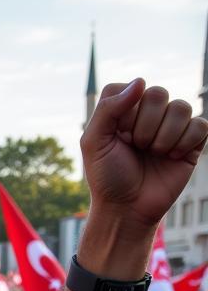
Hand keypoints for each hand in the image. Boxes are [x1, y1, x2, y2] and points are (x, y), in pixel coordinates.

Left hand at [82, 80, 207, 230]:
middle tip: (136, 147)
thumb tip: (141, 82)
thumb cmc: (107, 177)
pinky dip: (184, 143)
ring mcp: (171, 126)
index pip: (132, 87)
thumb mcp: (94, 142)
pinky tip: (172, 157)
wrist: (127, 208)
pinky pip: (199, 125)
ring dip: (164, 137)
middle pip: (158, 94)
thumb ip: (108, 108)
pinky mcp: (191, 141)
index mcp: (124, 110)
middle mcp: (149, 114)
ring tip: (153, 154)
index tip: (117, 136)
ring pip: (181, 107)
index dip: (124, 113)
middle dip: (144, 126)